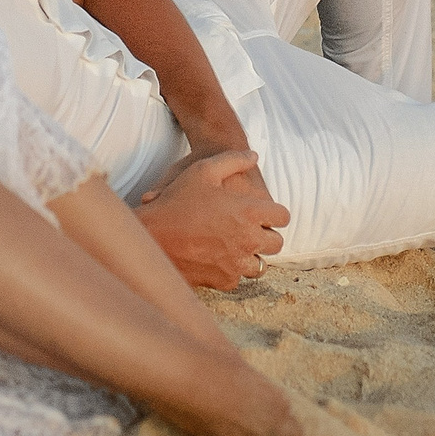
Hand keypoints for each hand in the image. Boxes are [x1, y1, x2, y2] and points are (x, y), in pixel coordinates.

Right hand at [136, 149, 290, 289]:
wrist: (152, 236)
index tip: (265, 214)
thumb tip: (253, 155)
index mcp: (248, 213)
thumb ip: (233, 159)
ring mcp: (237, 263)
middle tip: (252, 231)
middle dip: (267, 237)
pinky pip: (237, 278)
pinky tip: (218, 258)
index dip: (275, 214)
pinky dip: (231, 270)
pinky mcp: (223, 280)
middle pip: (276, 244)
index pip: (283, 217)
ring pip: (260, 265)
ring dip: (251, 256)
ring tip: (235, 246)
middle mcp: (248, 240)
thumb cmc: (177, 200)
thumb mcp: (203, 170)